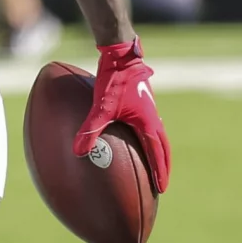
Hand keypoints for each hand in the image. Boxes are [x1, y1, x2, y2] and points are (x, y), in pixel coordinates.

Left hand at [74, 38, 169, 192]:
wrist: (122, 53)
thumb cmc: (114, 79)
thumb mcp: (101, 107)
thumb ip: (90, 130)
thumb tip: (78, 152)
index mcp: (149, 123)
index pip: (157, 154)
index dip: (159, 172)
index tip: (160, 189)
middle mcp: (154, 118)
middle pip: (163, 148)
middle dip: (163, 166)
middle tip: (161, 184)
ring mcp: (150, 109)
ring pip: (159, 136)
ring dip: (159, 152)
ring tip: (154, 164)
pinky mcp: (144, 101)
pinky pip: (150, 125)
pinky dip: (149, 137)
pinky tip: (136, 137)